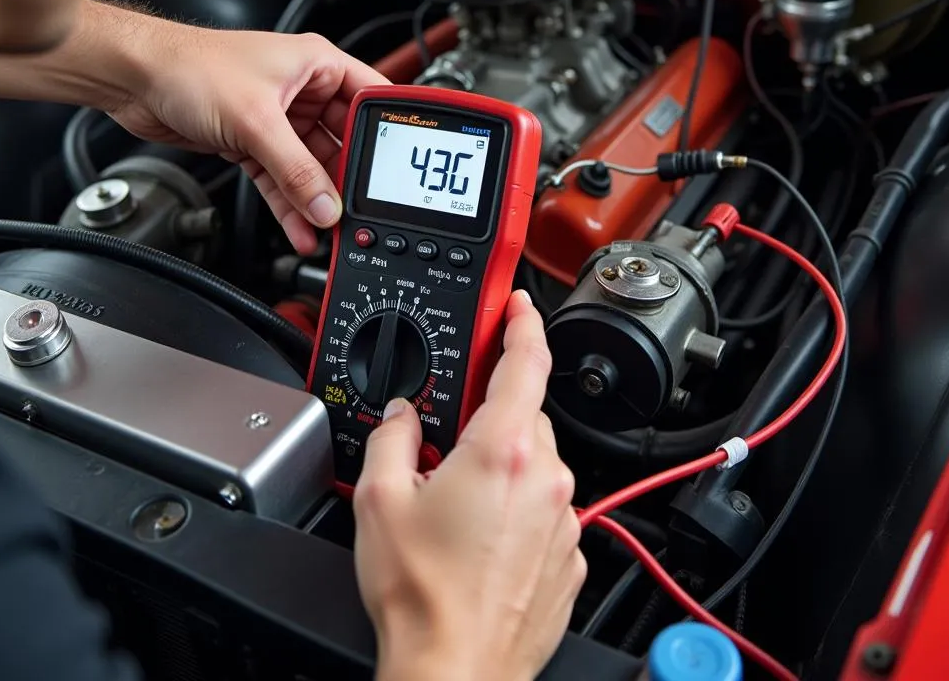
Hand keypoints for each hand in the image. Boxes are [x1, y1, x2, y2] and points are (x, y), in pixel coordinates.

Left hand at [109, 24, 386, 253]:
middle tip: (354, 211)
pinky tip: (299, 227)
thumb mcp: (256, 121)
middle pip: (342, 142)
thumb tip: (327, 204)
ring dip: (315, 200)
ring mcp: (279, 119)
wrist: (135, 80)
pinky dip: (289, 204)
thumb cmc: (190, 67)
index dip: (384, 134)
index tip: (392, 171)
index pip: (370, 99)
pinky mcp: (254, 143)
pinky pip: (282, 180)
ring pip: (309, 168)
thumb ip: (295, 169)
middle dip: (345, 180)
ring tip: (325, 229)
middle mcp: (303, 90)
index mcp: (317, 64)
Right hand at [353, 292, 585, 680]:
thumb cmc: (423, 595)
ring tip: (457, 511)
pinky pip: (545, 510)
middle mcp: (545, 477)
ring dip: (502, 469)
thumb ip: (392, 437)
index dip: (522, 322)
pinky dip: (518, 511)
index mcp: (504, 449)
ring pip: (535, 464)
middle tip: (447, 452)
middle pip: (524, 415)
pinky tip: (480, 543)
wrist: (456, 670)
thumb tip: (402, 416)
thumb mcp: (379, 499)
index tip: (517, 305)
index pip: (527, 360)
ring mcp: (563, 518)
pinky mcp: (569, 555)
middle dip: (489, 420)